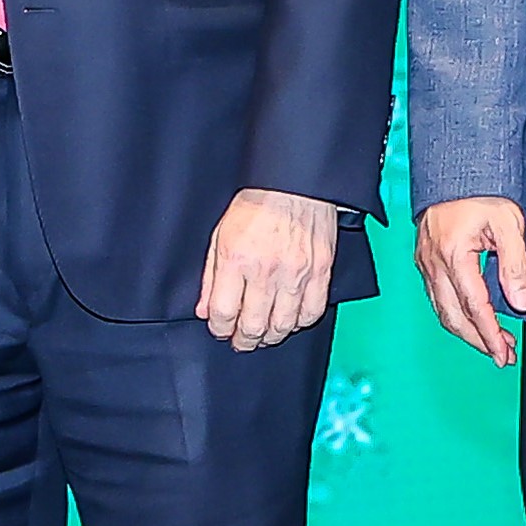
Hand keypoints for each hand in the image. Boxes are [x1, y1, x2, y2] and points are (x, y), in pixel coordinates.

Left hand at [198, 187, 340, 353]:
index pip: (223, 313)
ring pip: (283, 326)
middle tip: (241, 341)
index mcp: (236, 260)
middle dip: (243, 340)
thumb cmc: (256, 206)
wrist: (294, 184)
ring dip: (270, 337)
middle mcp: (266, 271)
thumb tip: (205, 311)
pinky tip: (290, 320)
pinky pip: (312, 312)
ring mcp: (296, 274)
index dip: (219, 329)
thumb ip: (210, 277)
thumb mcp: (220, 236)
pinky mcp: (320, 272)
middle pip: (253, 326)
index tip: (220, 329)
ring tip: (264, 335)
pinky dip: (300, 323)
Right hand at [414, 196, 525, 362]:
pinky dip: (456, 316)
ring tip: (493, 344)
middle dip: (479, 341)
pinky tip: (473, 321)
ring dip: (468, 333)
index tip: (504, 353)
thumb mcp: (509, 223)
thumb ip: (516, 265)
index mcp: (453, 254)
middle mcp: (434, 263)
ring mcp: (426, 264)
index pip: (475, 306)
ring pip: (443, 311)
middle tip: (502, 356)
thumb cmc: (481, 193)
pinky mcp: (425, 263)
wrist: (454, 171)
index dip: (490, 334)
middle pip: (454, 317)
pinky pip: (438, 299)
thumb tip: (522, 302)